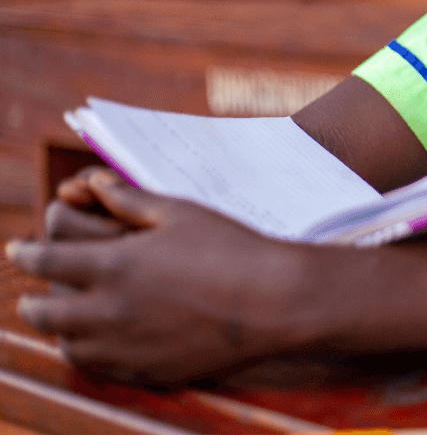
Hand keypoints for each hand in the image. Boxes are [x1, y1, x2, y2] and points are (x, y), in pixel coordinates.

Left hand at [8, 171, 308, 384]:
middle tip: (32, 294)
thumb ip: (128, 199)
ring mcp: (126, 347)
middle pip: (44, 312)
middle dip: (32, 301)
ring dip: (60, 329)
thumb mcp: (178, 212)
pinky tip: (103, 339)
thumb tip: (93, 185)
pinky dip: (91, 352)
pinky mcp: (146, 371)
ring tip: (68, 317)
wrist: (271, 300)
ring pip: (68, 345)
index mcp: (113, 264)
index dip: (25, 254)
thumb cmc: (230, 247)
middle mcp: (109, 311)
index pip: (46, 261)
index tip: (17, 251)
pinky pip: (101, 366)